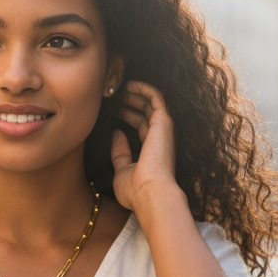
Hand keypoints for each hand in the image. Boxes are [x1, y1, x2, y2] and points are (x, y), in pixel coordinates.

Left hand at [110, 81, 179, 211]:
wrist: (150, 192)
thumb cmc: (136, 189)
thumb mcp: (122, 170)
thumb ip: (119, 153)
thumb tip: (115, 133)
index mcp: (151, 150)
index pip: (141, 126)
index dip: (128, 116)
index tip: (114, 109)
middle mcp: (160, 138)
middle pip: (146, 113)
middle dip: (131, 102)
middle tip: (115, 94)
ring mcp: (163, 129)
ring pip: (151, 103)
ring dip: (136, 93)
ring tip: (120, 86)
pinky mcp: (163, 121)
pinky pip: (156, 97)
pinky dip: (144, 88)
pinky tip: (130, 84)